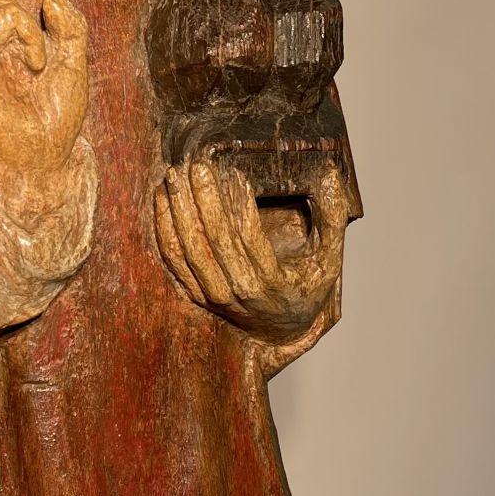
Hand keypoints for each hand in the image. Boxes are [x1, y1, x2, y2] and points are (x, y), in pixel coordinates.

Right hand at [0, 0, 88, 175]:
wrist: (43, 154)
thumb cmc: (53, 116)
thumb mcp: (74, 61)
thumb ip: (68, 26)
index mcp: (2, 41)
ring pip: (1, 2)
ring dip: (32, 29)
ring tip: (39, 62)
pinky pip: (0, 20)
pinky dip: (26, 38)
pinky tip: (33, 64)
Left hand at [154, 156, 348, 345]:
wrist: (281, 331)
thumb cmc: (305, 288)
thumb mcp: (329, 258)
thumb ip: (332, 217)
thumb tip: (332, 175)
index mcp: (272, 282)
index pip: (249, 238)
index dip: (238, 204)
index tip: (232, 172)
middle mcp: (239, 291)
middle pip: (214, 240)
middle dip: (202, 198)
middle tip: (196, 164)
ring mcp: (213, 295)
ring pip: (189, 248)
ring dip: (178, 209)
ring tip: (176, 175)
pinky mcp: (195, 293)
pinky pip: (173, 260)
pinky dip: (164, 228)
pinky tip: (163, 199)